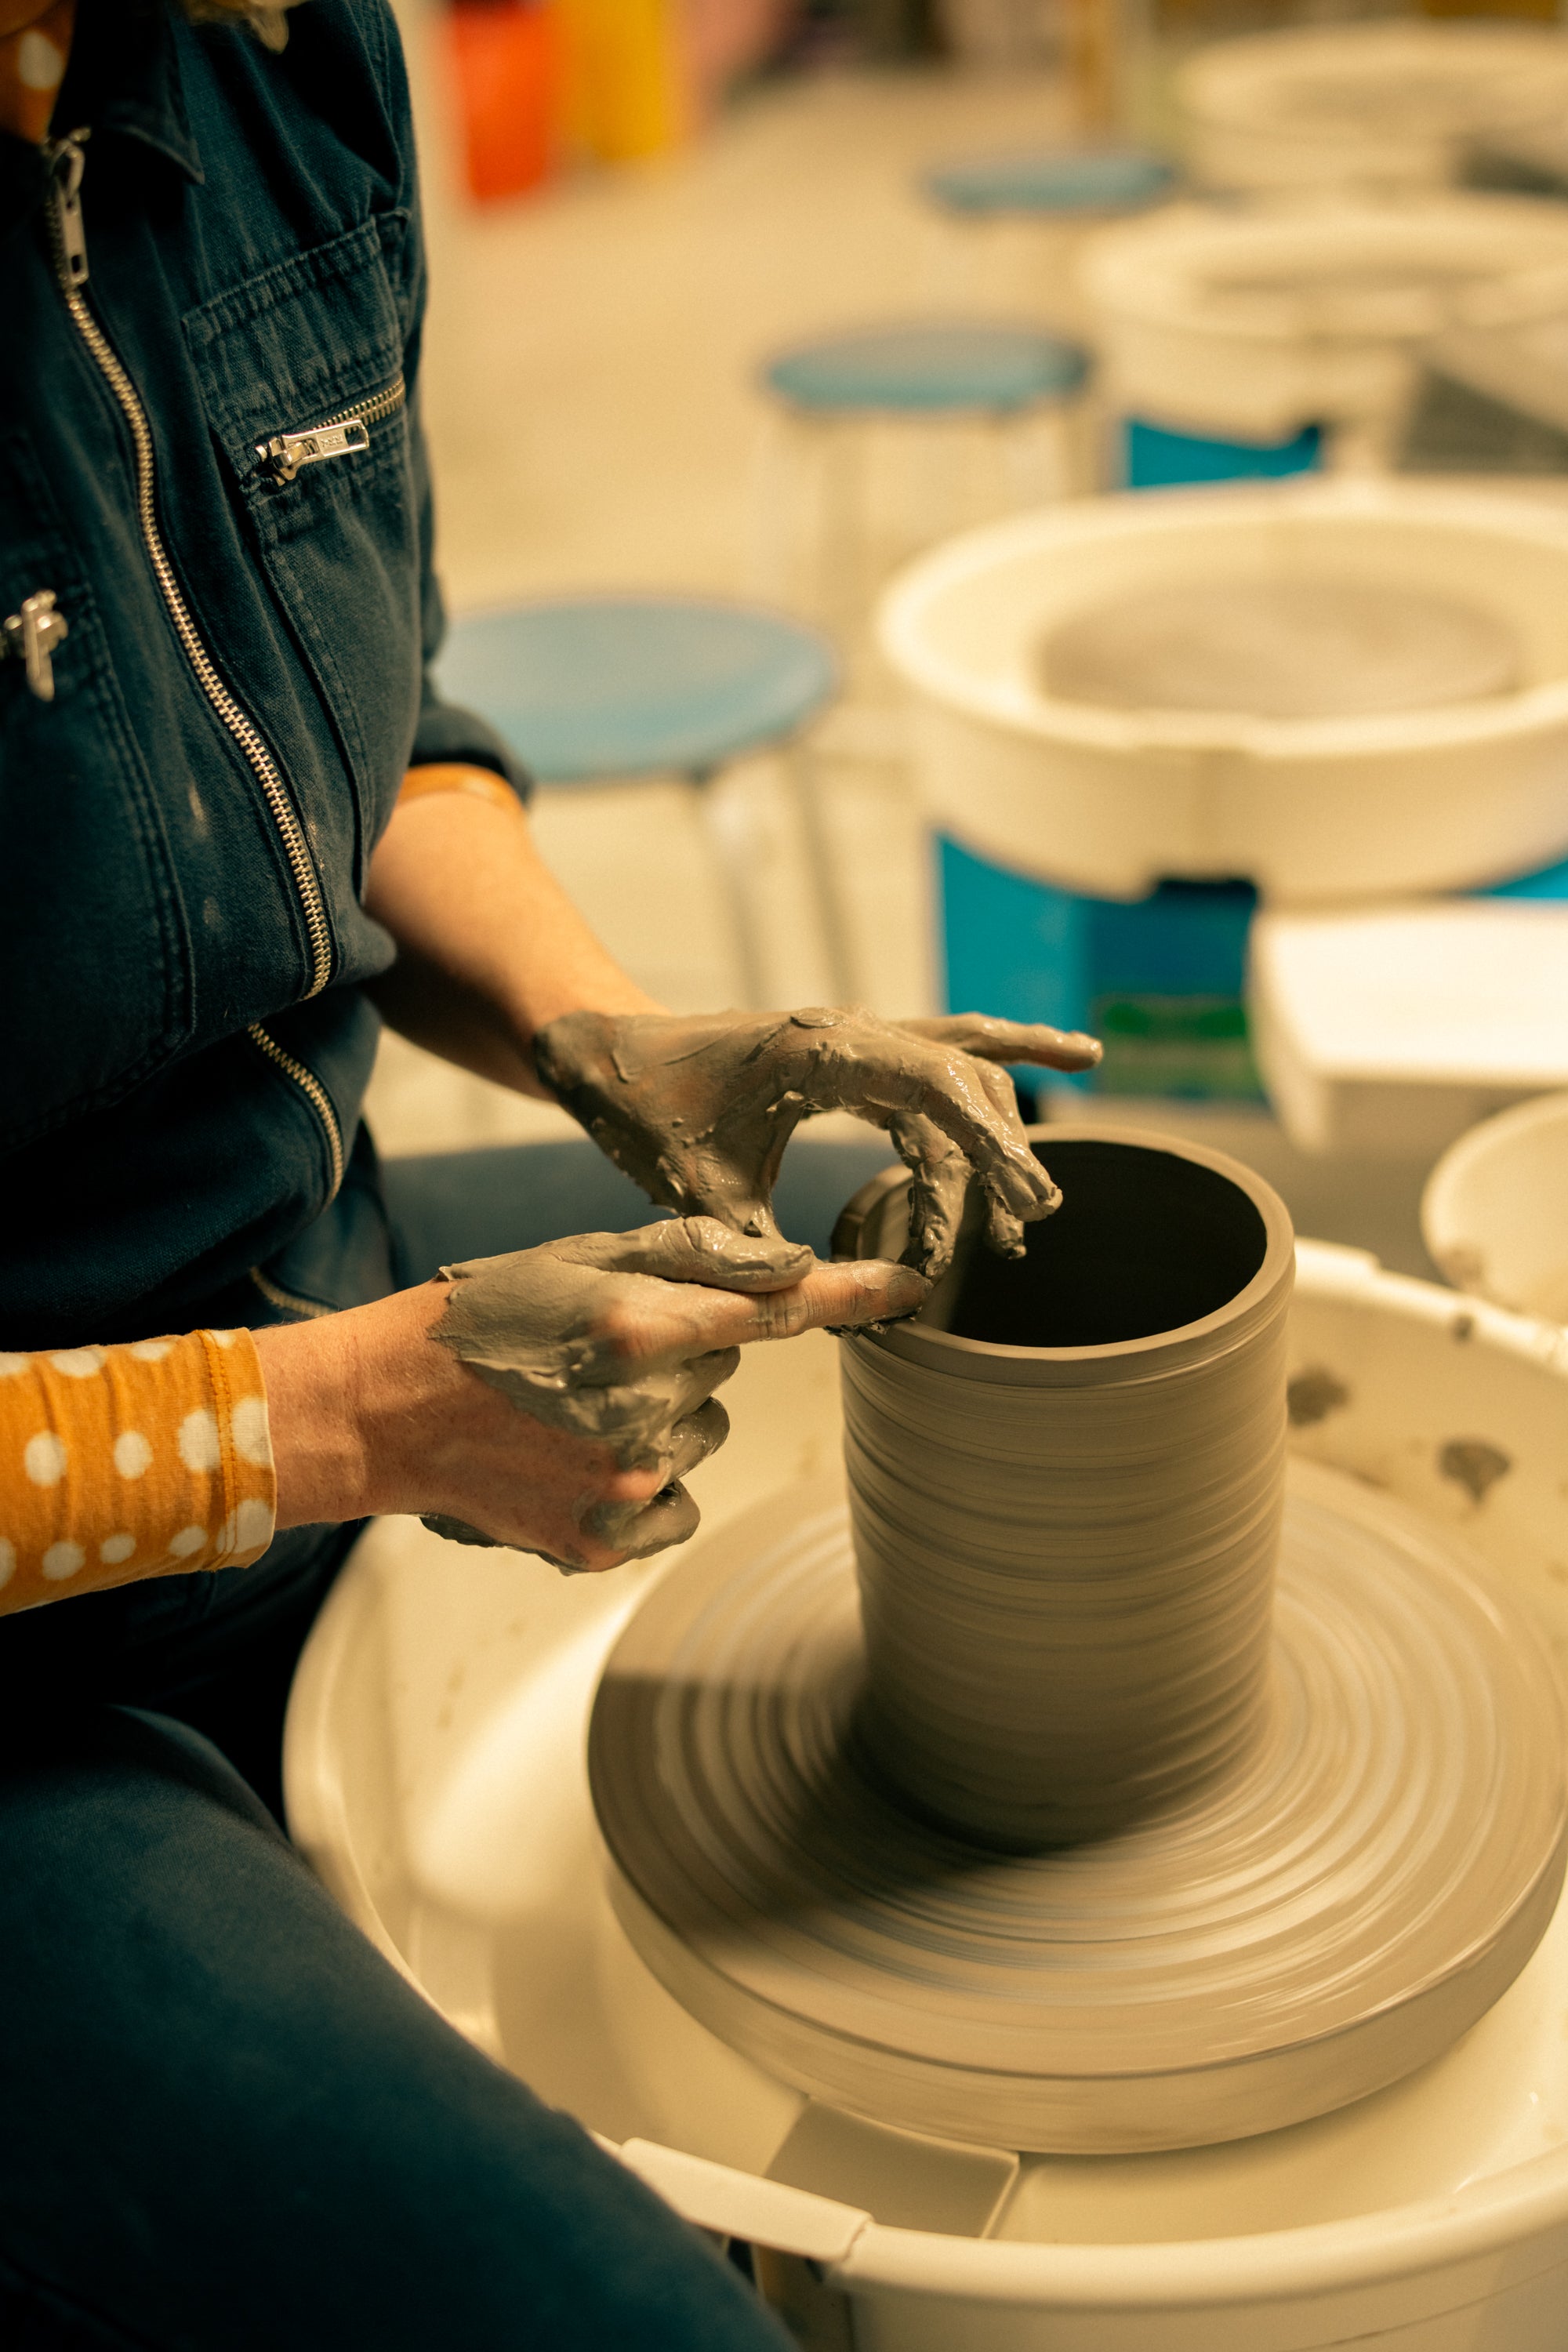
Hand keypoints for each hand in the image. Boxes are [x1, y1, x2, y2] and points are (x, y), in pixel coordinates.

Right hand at [254, 1219, 924, 1572]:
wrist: (382, 1413)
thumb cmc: (480, 1319)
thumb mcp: (574, 1260)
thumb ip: (688, 1260)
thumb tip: (791, 1265)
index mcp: (630, 1329)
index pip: (771, 1308)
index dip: (850, 1293)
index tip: (909, 1284)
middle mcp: (637, 1412)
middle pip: (721, 1370)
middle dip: (676, 1354)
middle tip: (590, 1352)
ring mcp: (623, 1487)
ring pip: (698, 1434)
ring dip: (654, 1417)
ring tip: (569, 1403)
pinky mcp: (606, 1542)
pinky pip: (674, 1503)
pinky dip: (642, 1483)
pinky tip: (575, 1458)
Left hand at [535, 1006, 1100, 1281]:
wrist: (609, 1056)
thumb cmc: (645, 1115)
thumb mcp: (698, 1197)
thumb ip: (762, 1254)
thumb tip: (829, 1308)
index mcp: (819, 1051)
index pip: (935, 1086)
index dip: (989, 1145)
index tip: (1026, 1200)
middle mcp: (851, 1033)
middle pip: (960, 1081)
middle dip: (1002, 1154)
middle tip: (1031, 1224)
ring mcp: (856, 1039)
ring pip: (958, 1072)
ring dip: (995, 1137)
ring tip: (1025, 1214)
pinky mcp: (854, 1057)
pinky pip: (939, 1059)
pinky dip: (994, 1069)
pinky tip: (1061, 1056)